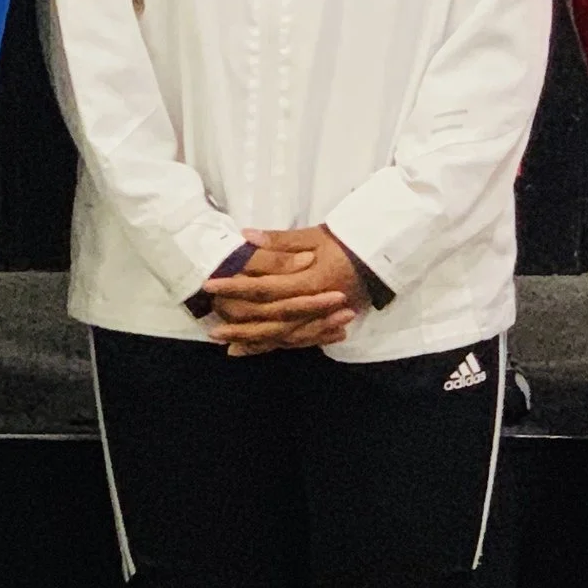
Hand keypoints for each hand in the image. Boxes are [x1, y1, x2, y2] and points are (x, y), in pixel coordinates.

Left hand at [201, 225, 371, 356]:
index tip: (210, 285)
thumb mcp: (314, 237)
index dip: (236, 287)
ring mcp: (318, 319)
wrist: (377, 259)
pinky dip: (272, 346)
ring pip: (282, 336)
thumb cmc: (343, 244)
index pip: (265, 288)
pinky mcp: (320, 324)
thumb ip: (280, 242)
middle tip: (212, 330)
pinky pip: (295, 341)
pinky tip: (251, 350)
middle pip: (270, 321)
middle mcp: (312, 306)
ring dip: (254, 341)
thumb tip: (246, 237)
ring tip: (228, 346)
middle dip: (241, 326)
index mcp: (308, 282)